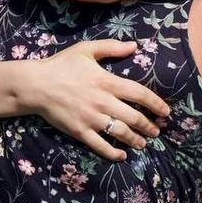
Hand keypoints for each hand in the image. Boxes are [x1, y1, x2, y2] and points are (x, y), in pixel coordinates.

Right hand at [23, 39, 170, 161]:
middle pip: (134, 117)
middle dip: (149, 126)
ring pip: (120, 133)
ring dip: (136, 140)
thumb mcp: (86, 49)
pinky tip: (122, 156)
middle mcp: (103, 102)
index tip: (165, 111)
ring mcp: (92, 119)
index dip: (156, 104)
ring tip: (144, 143)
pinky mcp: (80, 132)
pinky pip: (100, 145)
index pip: (140, 94)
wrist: (36, 85)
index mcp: (107, 82)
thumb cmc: (61, 65)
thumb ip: (111, 47)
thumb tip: (134, 46)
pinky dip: (113, 153)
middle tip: (157, 130)